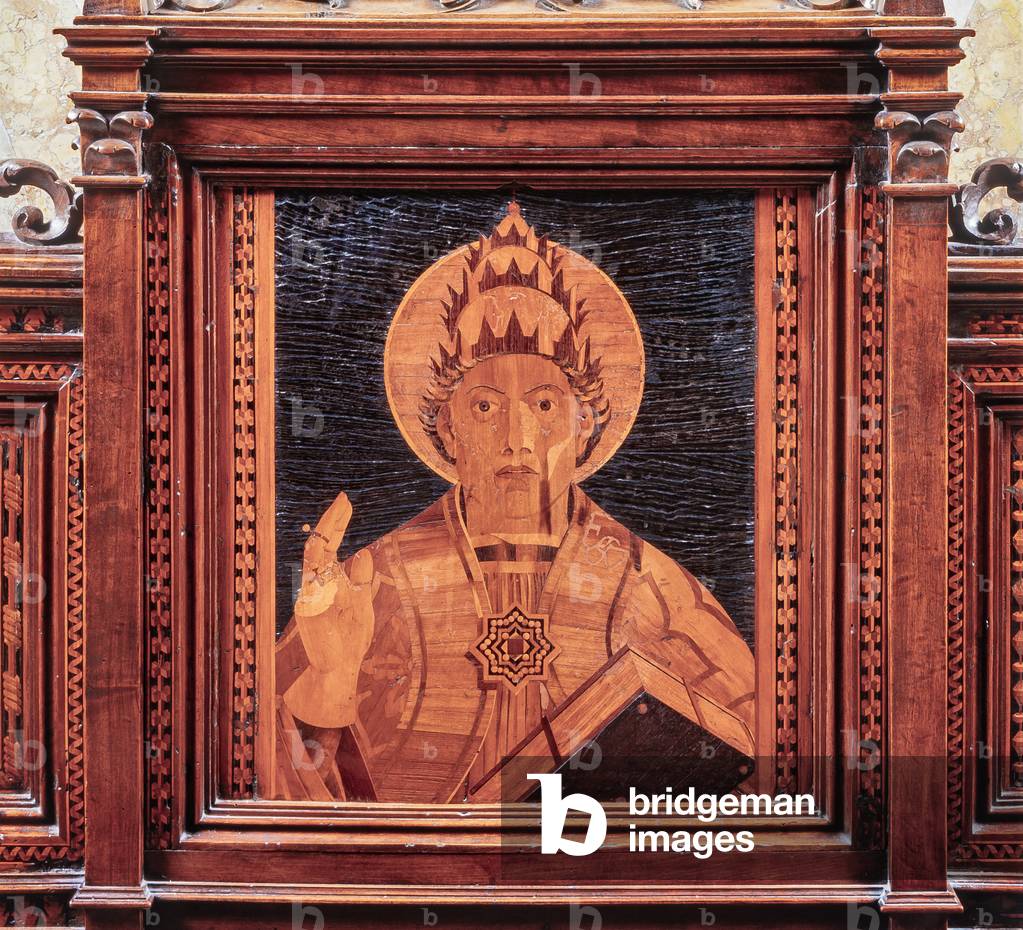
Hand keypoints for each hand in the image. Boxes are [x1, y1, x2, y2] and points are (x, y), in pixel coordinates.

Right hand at [284, 491, 374, 728]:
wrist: (340, 669)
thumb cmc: (349, 636)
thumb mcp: (361, 601)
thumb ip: (360, 577)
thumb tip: (362, 550)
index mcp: (328, 578)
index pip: (330, 543)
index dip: (338, 522)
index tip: (347, 501)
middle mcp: (315, 584)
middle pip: (321, 546)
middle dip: (332, 522)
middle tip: (344, 499)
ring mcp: (310, 598)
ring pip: (312, 563)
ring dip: (322, 539)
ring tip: (333, 517)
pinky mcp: (309, 615)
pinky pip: (310, 588)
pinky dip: (315, 569)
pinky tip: (320, 554)